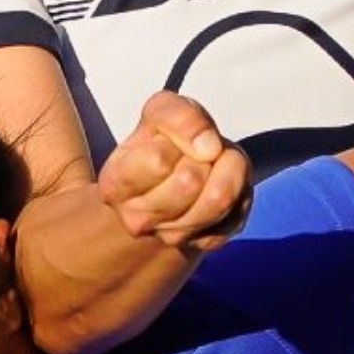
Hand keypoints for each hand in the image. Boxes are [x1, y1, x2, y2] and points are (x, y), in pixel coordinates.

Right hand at [99, 91, 252, 251]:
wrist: (172, 177)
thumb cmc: (162, 142)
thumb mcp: (161, 112)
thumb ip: (177, 116)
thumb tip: (208, 147)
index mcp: (115, 186)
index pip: (158, 160)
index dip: (176, 140)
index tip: (172, 141)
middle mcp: (138, 220)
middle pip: (189, 181)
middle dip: (202, 156)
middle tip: (194, 155)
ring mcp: (173, 237)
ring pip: (218, 199)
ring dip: (225, 169)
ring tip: (210, 166)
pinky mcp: (208, 242)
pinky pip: (238, 210)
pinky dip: (238, 188)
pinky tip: (218, 184)